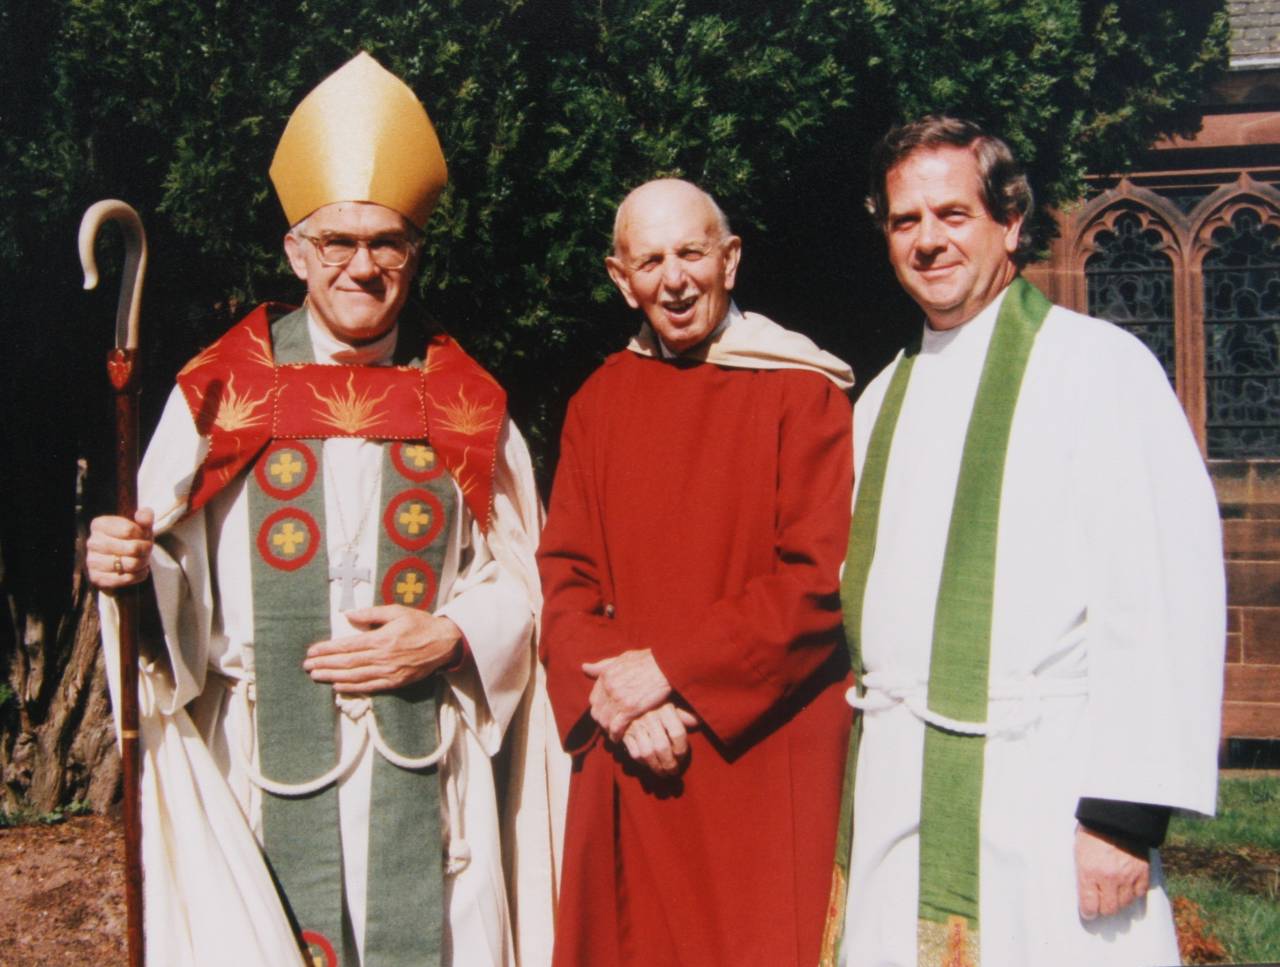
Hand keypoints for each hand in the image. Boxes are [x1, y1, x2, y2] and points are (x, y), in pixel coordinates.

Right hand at [86, 509, 154, 589]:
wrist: (120, 558)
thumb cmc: (131, 539)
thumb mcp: (139, 525)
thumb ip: (145, 517)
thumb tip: (144, 514)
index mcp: (99, 524)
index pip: (128, 530)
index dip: (143, 534)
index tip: (144, 536)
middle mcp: (92, 542)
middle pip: (133, 548)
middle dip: (146, 550)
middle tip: (147, 549)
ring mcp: (92, 561)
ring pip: (131, 564)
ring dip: (144, 562)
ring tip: (143, 559)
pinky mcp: (97, 578)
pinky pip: (126, 579)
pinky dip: (139, 575)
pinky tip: (140, 570)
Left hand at [303, 606, 462, 692]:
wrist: (445, 642)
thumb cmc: (420, 624)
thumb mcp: (397, 611)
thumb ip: (371, 613)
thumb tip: (348, 615)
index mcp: (382, 638)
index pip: (347, 645)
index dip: (327, 649)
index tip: (312, 651)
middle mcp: (383, 657)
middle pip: (347, 663)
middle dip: (325, 664)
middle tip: (307, 666)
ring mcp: (389, 672)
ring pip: (355, 676)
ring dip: (333, 677)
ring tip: (317, 676)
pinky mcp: (396, 682)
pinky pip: (369, 687)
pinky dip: (352, 687)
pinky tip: (338, 685)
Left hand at [582, 648, 671, 740]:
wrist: (666, 664)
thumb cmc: (648, 660)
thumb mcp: (622, 658)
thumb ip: (603, 665)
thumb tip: (584, 667)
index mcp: (606, 675)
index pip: (593, 699)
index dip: (599, 709)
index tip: (605, 714)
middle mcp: (609, 687)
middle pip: (597, 712)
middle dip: (602, 721)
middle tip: (609, 727)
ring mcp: (619, 699)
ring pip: (605, 721)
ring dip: (608, 730)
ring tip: (614, 734)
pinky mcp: (630, 709)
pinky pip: (616, 727)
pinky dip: (616, 735)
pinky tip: (619, 738)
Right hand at [621, 703, 699, 776]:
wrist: (629, 698)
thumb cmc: (657, 706)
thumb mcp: (672, 707)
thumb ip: (685, 716)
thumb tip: (698, 722)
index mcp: (665, 709)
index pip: (677, 734)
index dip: (682, 750)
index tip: (681, 757)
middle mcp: (650, 716)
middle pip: (662, 747)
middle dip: (669, 764)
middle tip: (673, 772)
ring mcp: (636, 725)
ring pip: (647, 753)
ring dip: (656, 767)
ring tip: (663, 773)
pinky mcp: (625, 733)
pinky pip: (635, 753)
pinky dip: (643, 763)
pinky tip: (649, 764)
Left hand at [1075, 824, 1149, 919]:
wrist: (1118, 814)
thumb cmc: (1093, 830)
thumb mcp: (1079, 850)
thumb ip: (1083, 872)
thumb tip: (1085, 891)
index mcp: (1089, 871)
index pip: (1089, 905)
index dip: (1088, 912)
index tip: (1088, 912)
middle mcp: (1109, 878)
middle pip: (1109, 909)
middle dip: (1103, 908)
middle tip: (1101, 904)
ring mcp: (1128, 876)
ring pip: (1125, 904)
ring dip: (1119, 901)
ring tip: (1113, 893)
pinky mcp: (1143, 873)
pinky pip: (1139, 894)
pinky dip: (1133, 893)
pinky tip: (1127, 886)